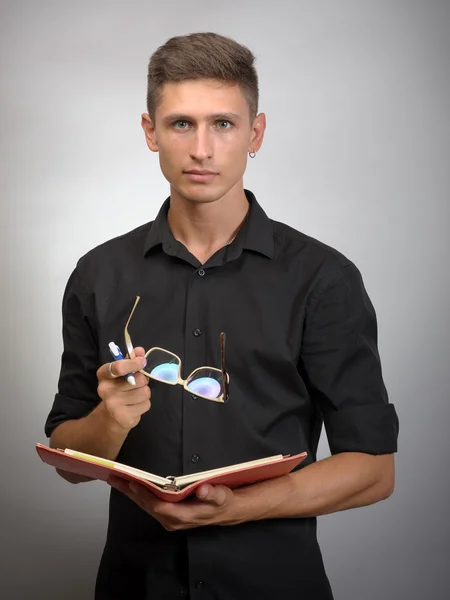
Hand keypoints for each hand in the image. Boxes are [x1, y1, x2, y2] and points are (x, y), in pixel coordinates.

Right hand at [96, 347, 150, 430]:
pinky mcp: (124, 418)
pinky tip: (135, 406)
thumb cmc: (118, 389)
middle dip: (143, 381)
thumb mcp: (120, 373)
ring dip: (145, 393)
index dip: (134, 363)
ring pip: (145, 392)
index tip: (142, 361)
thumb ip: (130, 360)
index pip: (119, 367)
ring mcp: (114, 406)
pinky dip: (144, 404)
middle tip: (137, 384)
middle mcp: (105, 390)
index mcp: (103, 375)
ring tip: (135, 396)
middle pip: (139, 380)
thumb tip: (139, 350)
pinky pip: (146, 404)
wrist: (110, 416)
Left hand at [107, 477, 241, 529]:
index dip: (145, 495)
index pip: (158, 506)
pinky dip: (138, 494)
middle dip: (129, 492)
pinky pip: (149, 504)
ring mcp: (169, 518)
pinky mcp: (168, 513)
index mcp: (182, 516)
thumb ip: (213, 494)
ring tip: (117, 479)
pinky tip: (130, 485)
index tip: (132, 482)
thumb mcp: (222, 497)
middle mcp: (172, 520)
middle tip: (114, 477)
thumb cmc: (223, 502)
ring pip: (145, 505)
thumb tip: (202, 489)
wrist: (227, 511)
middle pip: (146, 506)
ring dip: (131, 493)